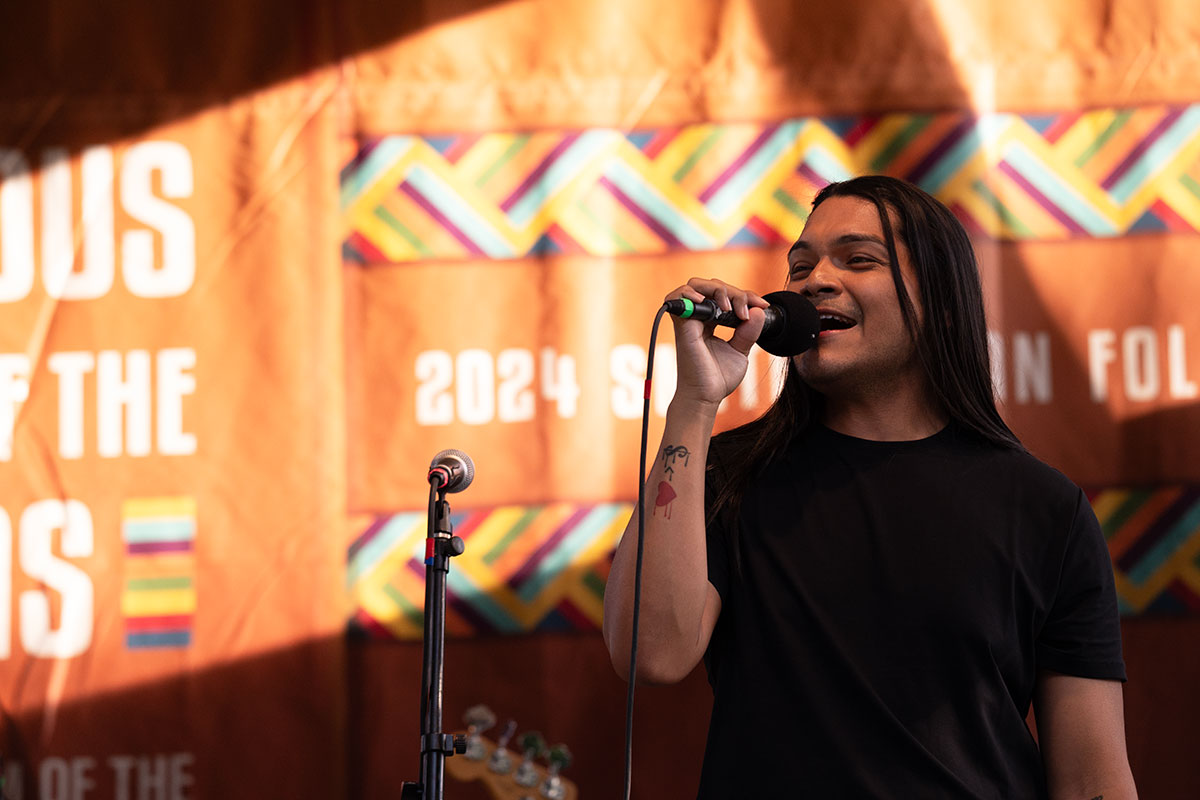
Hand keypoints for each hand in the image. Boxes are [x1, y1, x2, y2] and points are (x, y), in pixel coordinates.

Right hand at [664, 278, 768, 410]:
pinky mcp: (682, 326)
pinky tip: (705, 301)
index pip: (726, 296)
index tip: (763, 306)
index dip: (746, 296)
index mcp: (711, 321)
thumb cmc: (718, 378)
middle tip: (746, 311)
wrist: (706, 397)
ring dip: (717, 290)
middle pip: (713, 286)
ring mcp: (689, 320)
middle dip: (734, 292)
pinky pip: (677, 297)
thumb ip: (749, 331)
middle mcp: (698, 318)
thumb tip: (759, 310)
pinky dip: (689, 293)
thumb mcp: (741, 350)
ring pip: (696, 285)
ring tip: (730, 309)